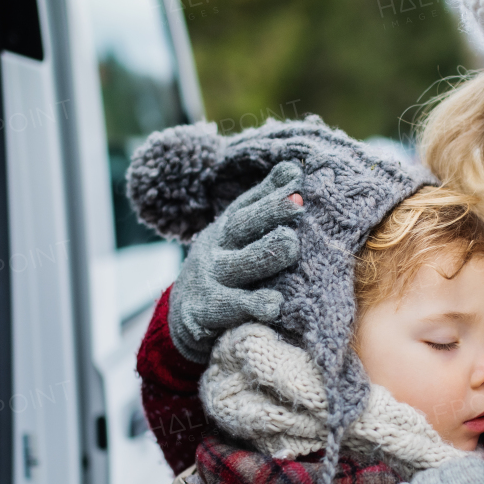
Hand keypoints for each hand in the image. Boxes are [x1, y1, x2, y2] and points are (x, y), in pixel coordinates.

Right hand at [168, 162, 303, 362]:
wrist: (185, 316)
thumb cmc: (225, 267)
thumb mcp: (237, 235)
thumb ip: (263, 205)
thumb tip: (294, 167)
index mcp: (227, 230)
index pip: (248, 204)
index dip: (270, 190)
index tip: (295, 174)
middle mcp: (216, 251)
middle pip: (241, 227)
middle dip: (269, 213)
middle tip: (298, 205)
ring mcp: (210, 281)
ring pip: (238, 266)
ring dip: (266, 255)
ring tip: (292, 245)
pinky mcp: (205, 313)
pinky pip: (232, 308)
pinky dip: (252, 305)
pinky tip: (274, 304)